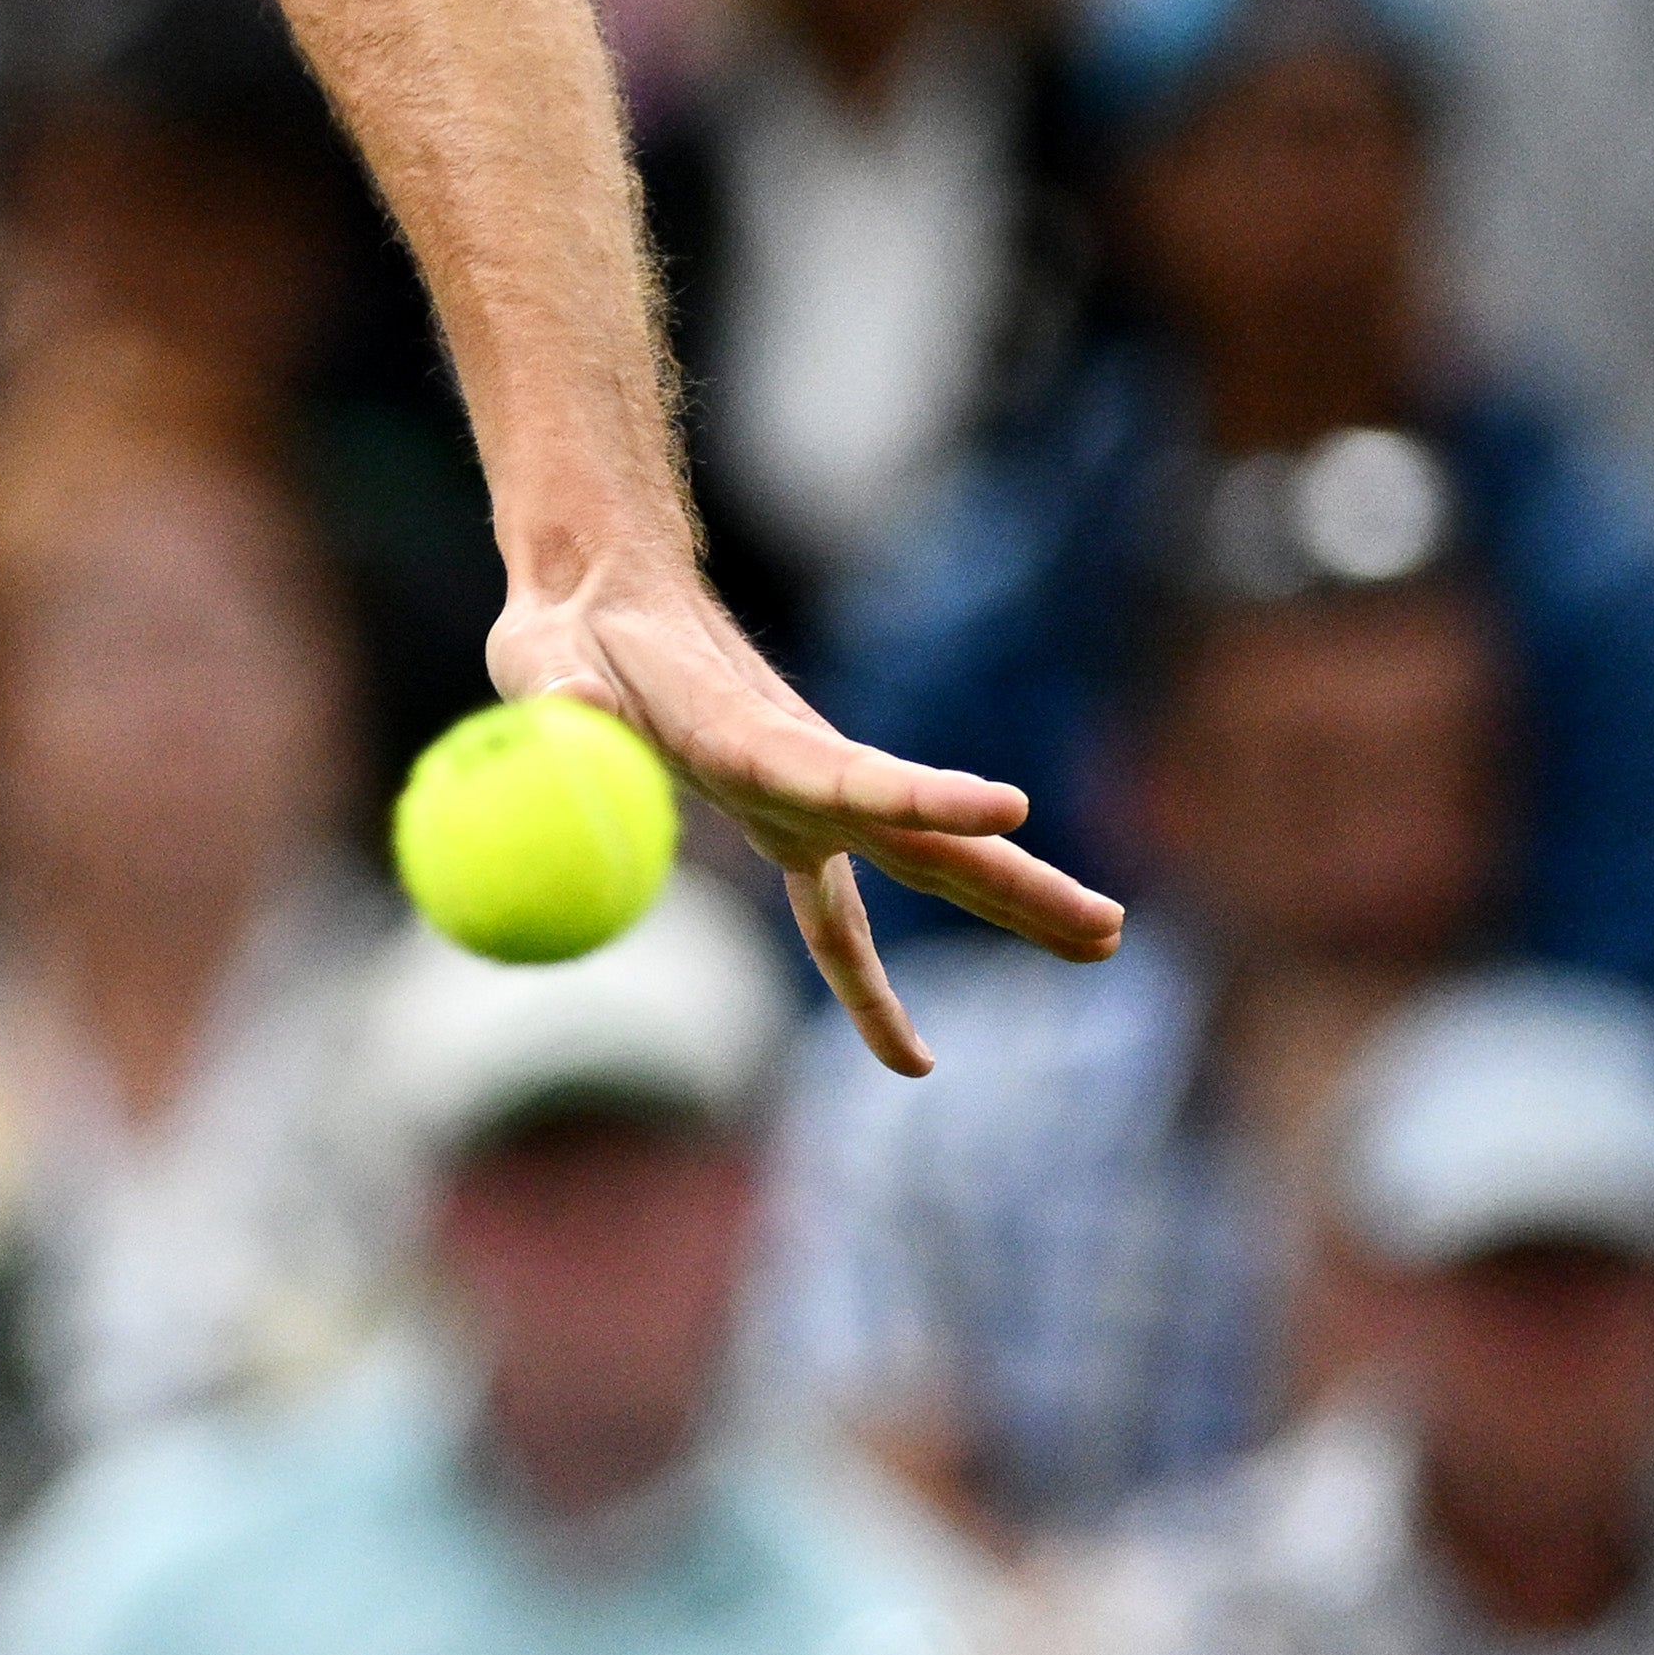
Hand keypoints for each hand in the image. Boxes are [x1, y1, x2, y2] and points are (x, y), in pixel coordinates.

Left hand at [492, 567, 1123, 1076]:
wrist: (597, 596)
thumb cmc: (567, 630)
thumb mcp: (545, 656)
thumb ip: (555, 689)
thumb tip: (564, 702)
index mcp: (751, 737)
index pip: (852, 775)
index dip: (924, 797)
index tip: (1008, 805)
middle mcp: (800, 771)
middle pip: (926, 839)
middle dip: (1015, 886)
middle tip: (1108, 929)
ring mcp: (802, 800)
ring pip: (919, 869)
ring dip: (1005, 910)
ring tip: (1098, 949)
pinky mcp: (779, 821)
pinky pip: (834, 922)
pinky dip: (866, 986)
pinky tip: (907, 1058)